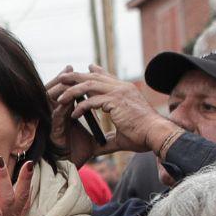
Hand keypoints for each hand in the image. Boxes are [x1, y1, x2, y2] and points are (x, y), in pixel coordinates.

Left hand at [50, 65, 180, 157]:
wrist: (156, 134)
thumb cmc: (143, 136)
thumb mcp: (122, 134)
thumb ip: (109, 137)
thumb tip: (99, 146)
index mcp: (126, 91)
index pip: (106, 77)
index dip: (94, 72)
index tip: (85, 69)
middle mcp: (122, 88)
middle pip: (93, 77)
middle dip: (75, 77)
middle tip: (61, 78)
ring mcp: (119, 92)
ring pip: (89, 85)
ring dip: (72, 90)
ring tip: (60, 97)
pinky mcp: (116, 101)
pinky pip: (92, 101)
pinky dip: (81, 107)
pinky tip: (73, 115)